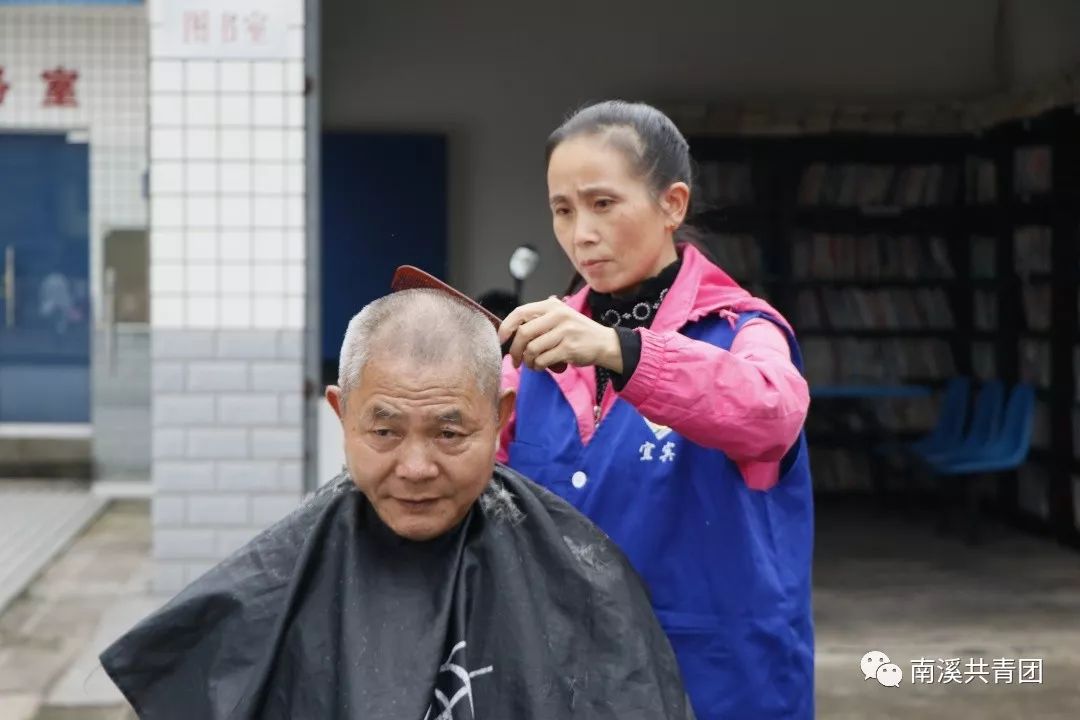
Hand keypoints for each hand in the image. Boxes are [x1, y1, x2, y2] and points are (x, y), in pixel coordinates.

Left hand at [498, 297, 622, 372]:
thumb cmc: (577, 333)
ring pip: (532, 349)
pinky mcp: (569, 348)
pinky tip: (542, 367)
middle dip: (515, 350)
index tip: (501, 340)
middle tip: (515, 360)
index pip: (520, 312)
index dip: (506, 327)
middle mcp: (557, 315)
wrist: (605, 343)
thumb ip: (538, 321)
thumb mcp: (559, 318)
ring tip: (532, 364)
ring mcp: (564, 331)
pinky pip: (543, 360)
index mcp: (551, 305)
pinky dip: (538, 366)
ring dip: (528, 361)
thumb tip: (510, 333)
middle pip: (523, 333)